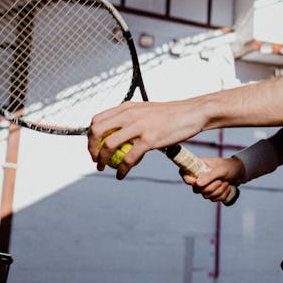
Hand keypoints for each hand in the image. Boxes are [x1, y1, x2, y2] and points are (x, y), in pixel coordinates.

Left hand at [87, 98, 205, 178]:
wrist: (192, 113)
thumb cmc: (171, 115)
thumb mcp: (146, 111)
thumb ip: (131, 119)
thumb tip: (117, 132)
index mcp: (127, 107)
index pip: (97, 120)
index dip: (90, 136)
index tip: (94, 147)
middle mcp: (130, 114)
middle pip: (97, 131)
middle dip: (92, 149)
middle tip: (96, 160)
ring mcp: (139, 127)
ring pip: (109, 146)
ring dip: (102, 161)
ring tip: (104, 168)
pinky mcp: (150, 139)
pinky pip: (129, 158)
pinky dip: (122, 169)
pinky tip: (121, 175)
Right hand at [181, 156, 244, 202]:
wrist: (241, 172)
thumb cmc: (230, 167)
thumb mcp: (221, 169)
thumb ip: (209, 176)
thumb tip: (197, 184)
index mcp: (199, 166)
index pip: (184, 173)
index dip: (187, 180)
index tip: (196, 183)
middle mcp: (200, 176)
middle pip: (196, 189)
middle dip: (210, 187)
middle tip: (220, 180)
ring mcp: (205, 185)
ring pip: (205, 195)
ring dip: (218, 191)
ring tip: (226, 182)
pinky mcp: (212, 192)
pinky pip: (213, 199)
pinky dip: (222, 195)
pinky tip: (227, 187)